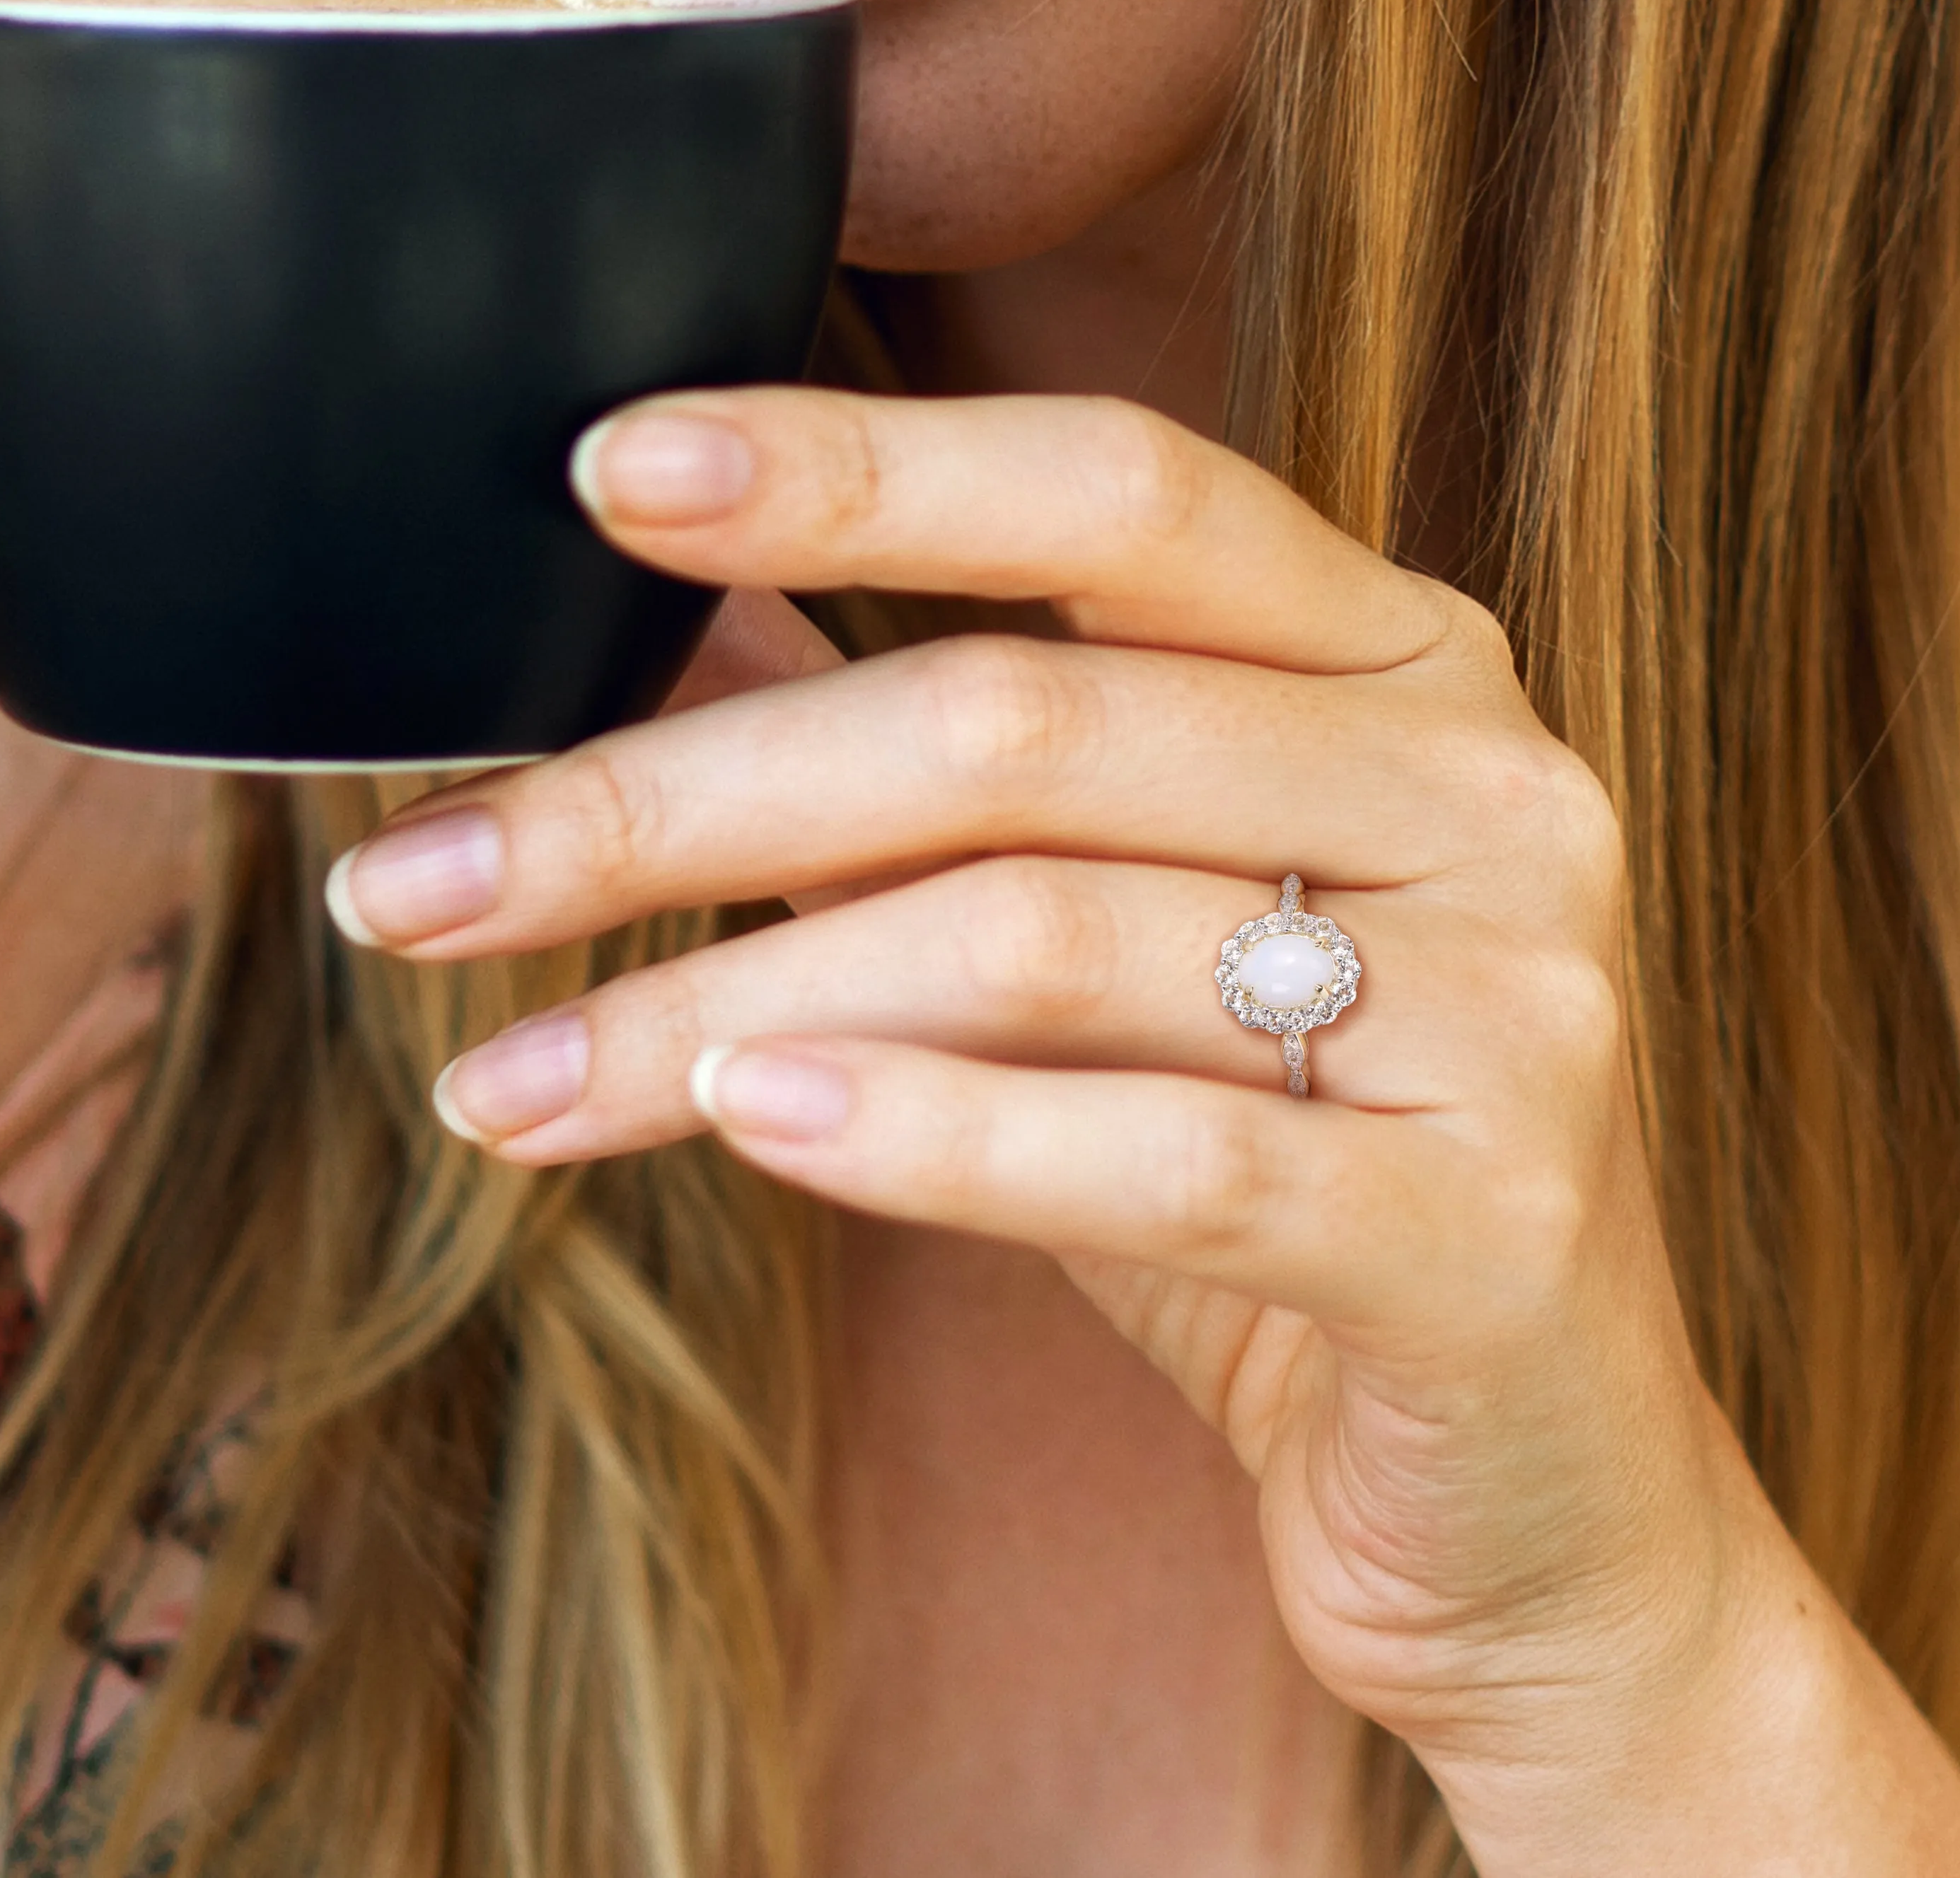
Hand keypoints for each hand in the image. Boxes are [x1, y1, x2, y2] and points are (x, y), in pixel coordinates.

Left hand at [327, 388, 1959, 1875]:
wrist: (1541, 1491)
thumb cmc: (1281, 1171)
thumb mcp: (1106, 934)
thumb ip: (927, 767)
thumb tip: (671, 615)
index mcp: (1403, 664)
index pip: (1121, 489)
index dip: (860, 468)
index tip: (602, 477)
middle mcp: (1483, 791)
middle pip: (1023, 725)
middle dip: (677, 803)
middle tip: (419, 882)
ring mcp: (1519, 1003)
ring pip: (1042, 943)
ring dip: (722, 1010)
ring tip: (508, 1079)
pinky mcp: (1495, 1229)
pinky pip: (1163, 1157)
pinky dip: (930, 1139)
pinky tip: (746, 1129)